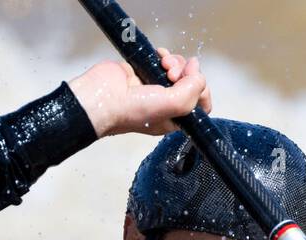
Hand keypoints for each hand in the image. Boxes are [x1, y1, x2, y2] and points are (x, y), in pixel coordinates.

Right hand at [69, 49, 211, 138]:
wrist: (103, 96)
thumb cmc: (131, 110)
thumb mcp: (171, 106)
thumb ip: (192, 91)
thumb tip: (198, 74)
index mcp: (176, 118)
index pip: (201, 105)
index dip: (202, 90)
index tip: (195, 81)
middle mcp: (167, 104)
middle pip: (191, 83)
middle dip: (187, 74)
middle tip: (173, 74)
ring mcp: (156, 87)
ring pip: (179, 69)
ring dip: (175, 63)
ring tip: (164, 65)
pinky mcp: (145, 71)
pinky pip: (164, 60)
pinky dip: (165, 55)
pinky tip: (159, 56)